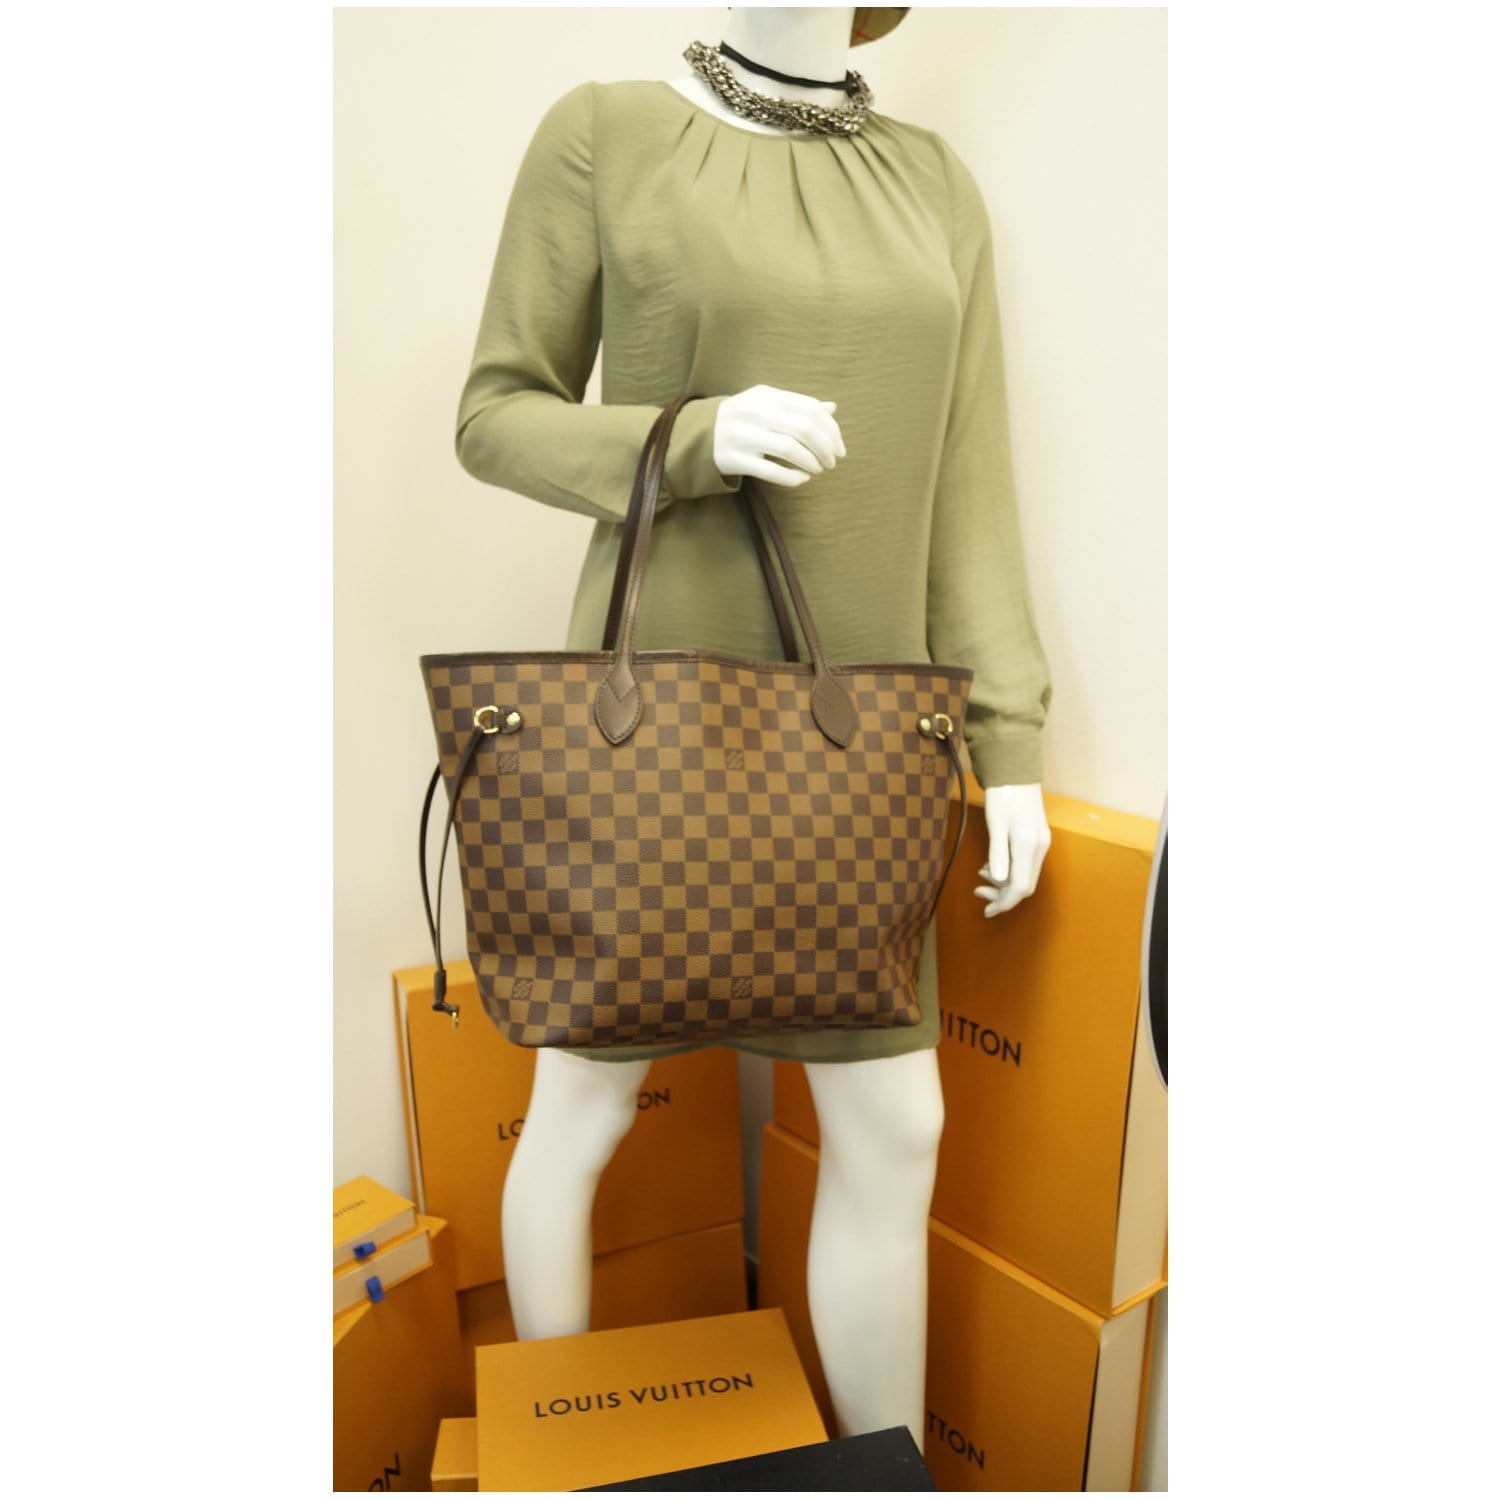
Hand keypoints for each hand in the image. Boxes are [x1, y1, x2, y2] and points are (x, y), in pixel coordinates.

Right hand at [712, 384, 846, 487]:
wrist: (698, 434)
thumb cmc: (744, 420)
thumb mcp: (768, 405)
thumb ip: (798, 407)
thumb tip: (832, 408)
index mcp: (767, 396)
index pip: (810, 408)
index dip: (831, 430)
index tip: (840, 448)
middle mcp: (755, 412)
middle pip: (803, 427)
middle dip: (825, 448)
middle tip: (832, 462)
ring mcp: (743, 435)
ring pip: (788, 448)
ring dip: (811, 461)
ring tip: (818, 470)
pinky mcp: (734, 459)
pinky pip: (770, 471)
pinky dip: (792, 477)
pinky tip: (802, 479)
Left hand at [975, 784, 1050, 915]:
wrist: (1016, 771)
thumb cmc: (1003, 795)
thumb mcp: (996, 823)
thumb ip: (999, 852)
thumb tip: (998, 880)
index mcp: (1029, 846)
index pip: (1020, 888)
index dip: (1004, 903)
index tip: (987, 911)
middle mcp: (1039, 848)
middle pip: (1024, 886)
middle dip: (1002, 895)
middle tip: (978, 892)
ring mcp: (1040, 843)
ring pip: (1024, 875)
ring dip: (1003, 882)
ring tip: (980, 875)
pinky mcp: (1036, 838)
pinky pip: (1025, 864)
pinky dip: (1008, 870)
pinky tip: (992, 864)